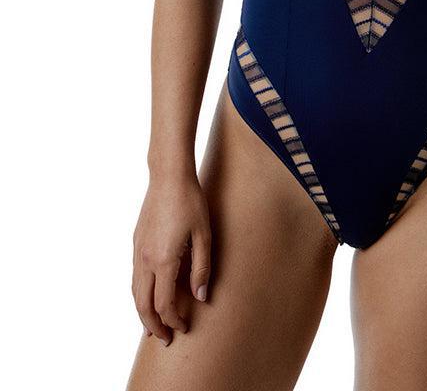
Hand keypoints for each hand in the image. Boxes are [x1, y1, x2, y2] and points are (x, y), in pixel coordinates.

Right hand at [132, 169, 210, 345]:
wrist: (168, 175)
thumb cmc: (190, 202)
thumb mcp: (204, 235)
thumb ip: (201, 269)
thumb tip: (200, 297)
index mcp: (163, 260)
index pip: (164, 304)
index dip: (173, 320)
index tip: (184, 328)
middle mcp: (145, 259)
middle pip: (142, 304)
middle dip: (152, 325)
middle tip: (164, 338)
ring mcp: (137, 250)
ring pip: (134, 291)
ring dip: (142, 311)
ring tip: (152, 324)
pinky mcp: (136, 241)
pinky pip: (134, 275)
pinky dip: (139, 293)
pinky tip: (148, 293)